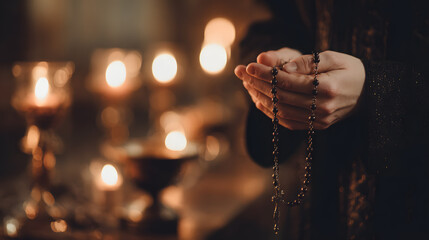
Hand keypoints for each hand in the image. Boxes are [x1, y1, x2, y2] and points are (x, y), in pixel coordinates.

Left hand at [235, 50, 364, 129]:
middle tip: (242, 73)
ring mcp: (318, 121)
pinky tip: (258, 99)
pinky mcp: (314, 127)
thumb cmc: (350, 70)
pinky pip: (286, 121)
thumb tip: (286, 67)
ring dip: (260, 98)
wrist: (368, 93)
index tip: (250, 66)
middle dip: (258, 85)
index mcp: (328, 89)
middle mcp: (322, 109)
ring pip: (280, 112)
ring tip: (247, 84)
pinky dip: (269, 111)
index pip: (289, 83)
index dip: (267, 75)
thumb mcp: (333, 57)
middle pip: (281, 98)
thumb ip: (310, 62)